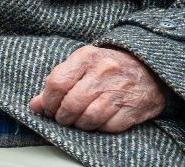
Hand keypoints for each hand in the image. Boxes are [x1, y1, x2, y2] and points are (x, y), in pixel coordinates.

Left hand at [29, 45, 166, 131]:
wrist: (149, 68)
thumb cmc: (108, 67)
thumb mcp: (82, 65)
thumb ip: (58, 83)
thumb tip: (35, 105)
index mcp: (86, 57)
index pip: (57, 83)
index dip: (48, 101)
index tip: (48, 108)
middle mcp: (103, 72)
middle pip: (72, 104)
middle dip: (62, 117)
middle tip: (62, 118)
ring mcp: (120, 90)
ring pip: (89, 118)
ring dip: (79, 125)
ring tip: (78, 121)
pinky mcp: (134, 108)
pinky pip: (109, 126)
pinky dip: (99, 128)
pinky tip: (97, 122)